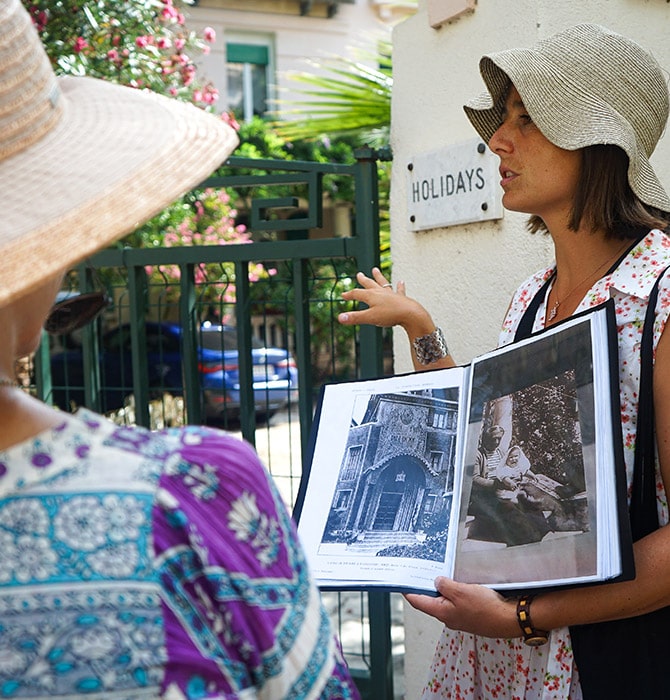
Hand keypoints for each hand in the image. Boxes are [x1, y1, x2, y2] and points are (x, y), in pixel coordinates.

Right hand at [338, 267, 431, 332]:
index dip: (349, 295)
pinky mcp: (401, 298)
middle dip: (363, 280)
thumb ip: (355, 317)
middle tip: (359, 274)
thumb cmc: (390, 315)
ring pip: (383, 283)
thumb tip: (340, 318)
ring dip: (378, 277)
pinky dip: (400, 287)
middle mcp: (381, 292)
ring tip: (375, 270)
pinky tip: (401, 282)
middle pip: (369, 284)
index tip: (343, 295)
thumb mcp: (369, 318)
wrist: (411, 314)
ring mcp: (391, 294)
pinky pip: (400, 290)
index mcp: (371, 296)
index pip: (357, 293)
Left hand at [405, 576, 519, 638]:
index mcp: (442, 612)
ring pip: (444, 602)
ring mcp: (459, 618)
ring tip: (440, 575)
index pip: (418, 601)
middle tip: (421, 573)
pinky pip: (456, 603)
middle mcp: (448, 617)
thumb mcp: (461, 591)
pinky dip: (453, 594)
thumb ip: (445, 585)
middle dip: (425, 588)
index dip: (408, 592)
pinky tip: (458, 585)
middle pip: (430, 602)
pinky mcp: (470, 616)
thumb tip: (437, 582)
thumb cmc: (486, 608)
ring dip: (441, 590)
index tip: (401, 583)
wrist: (508, 620)